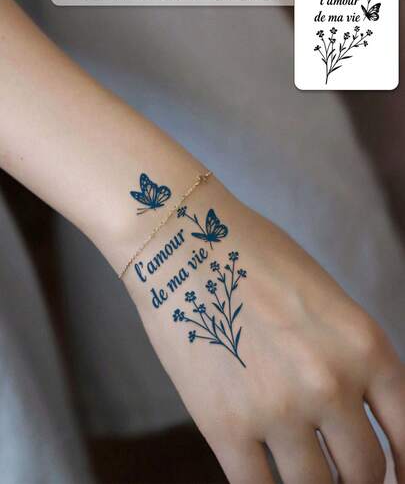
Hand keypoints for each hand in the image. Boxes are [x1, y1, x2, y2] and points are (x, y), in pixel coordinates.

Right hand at [122, 177, 404, 483]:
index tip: (392, 477)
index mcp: (365, 345)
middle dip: (353, 477)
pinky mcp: (224, 424)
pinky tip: (260, 472)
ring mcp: (278, 408)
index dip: (403, 468)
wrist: (184, 242)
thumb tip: (352, 411)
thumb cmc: (253, 258)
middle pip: (364, 472)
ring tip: (296, 466)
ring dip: (309, 483)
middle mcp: (331, 383)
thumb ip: (346, 356)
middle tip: (334, 469)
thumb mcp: (323, 297)